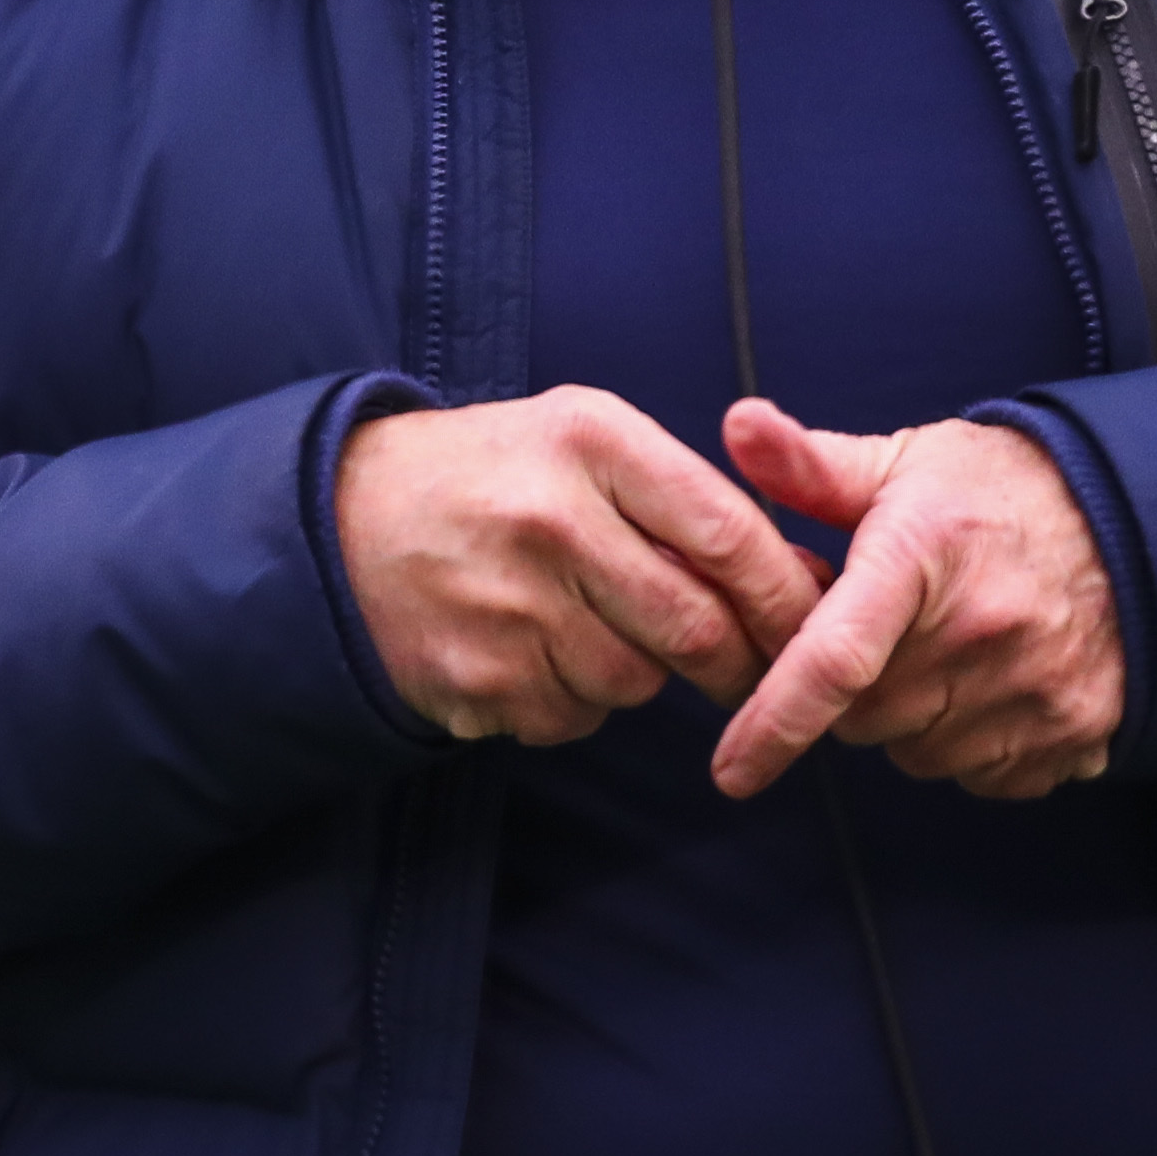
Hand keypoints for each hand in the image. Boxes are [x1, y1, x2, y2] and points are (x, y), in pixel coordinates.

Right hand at [336, 389, 828, 746]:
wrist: (340, 520)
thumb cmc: (491, 476)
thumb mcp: (577, 438)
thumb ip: (674, 495)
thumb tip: (789, 581)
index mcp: (589, 440)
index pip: (727, 530)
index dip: (785, 592)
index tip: (816, 624)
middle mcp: (551, 519)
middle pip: (694, 627)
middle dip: (738, 662)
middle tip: (748, 672)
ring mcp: (509, 605)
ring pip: (637, 682)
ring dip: (639, 673)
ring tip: (587, 624)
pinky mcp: (477, 678)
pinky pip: (573, 717)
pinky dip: (574, 700)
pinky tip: (532, 651)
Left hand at [708, 400, 1124, 802]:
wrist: (1140, 519)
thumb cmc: (1003, 491)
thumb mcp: (908, 463)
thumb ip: (812, 465)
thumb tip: (737, 426)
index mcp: (923, 555)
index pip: (835, 656)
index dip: (775, 720)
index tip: (731, 770)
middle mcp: (981, 631)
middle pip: (864, 716)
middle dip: (852, 690)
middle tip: (885, 633)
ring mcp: (1034, 691)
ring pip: (919, 751)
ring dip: (911, 719)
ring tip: (945, 648)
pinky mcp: (1073, 736)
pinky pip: (981, 774)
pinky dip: (970, 744)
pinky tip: (990, 682)